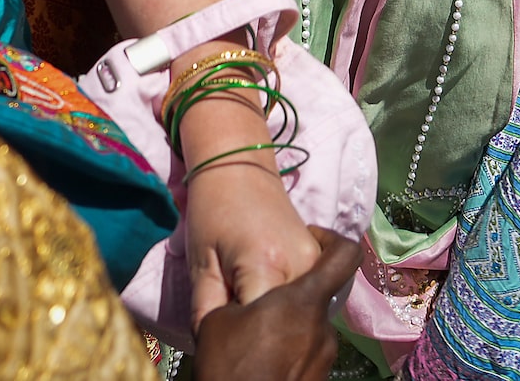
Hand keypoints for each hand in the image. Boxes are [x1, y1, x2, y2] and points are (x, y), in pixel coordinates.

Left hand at [192, 229, 355, 380]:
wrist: (239, 168)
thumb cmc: (212, 213)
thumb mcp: (201, 266)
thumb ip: (208, 313)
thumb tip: (215, 350)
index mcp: (267, 266)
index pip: (261, 326)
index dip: (241, 333)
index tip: (226, 327)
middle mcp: (302, 266)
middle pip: (284, 321)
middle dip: (260, 325)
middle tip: (236, 312)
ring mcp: (315, 261)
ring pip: (300, 311)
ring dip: (277, 314)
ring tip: (251, 297)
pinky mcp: (318, 258)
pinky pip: (309, 296)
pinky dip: (290, 302)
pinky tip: (269, 291)